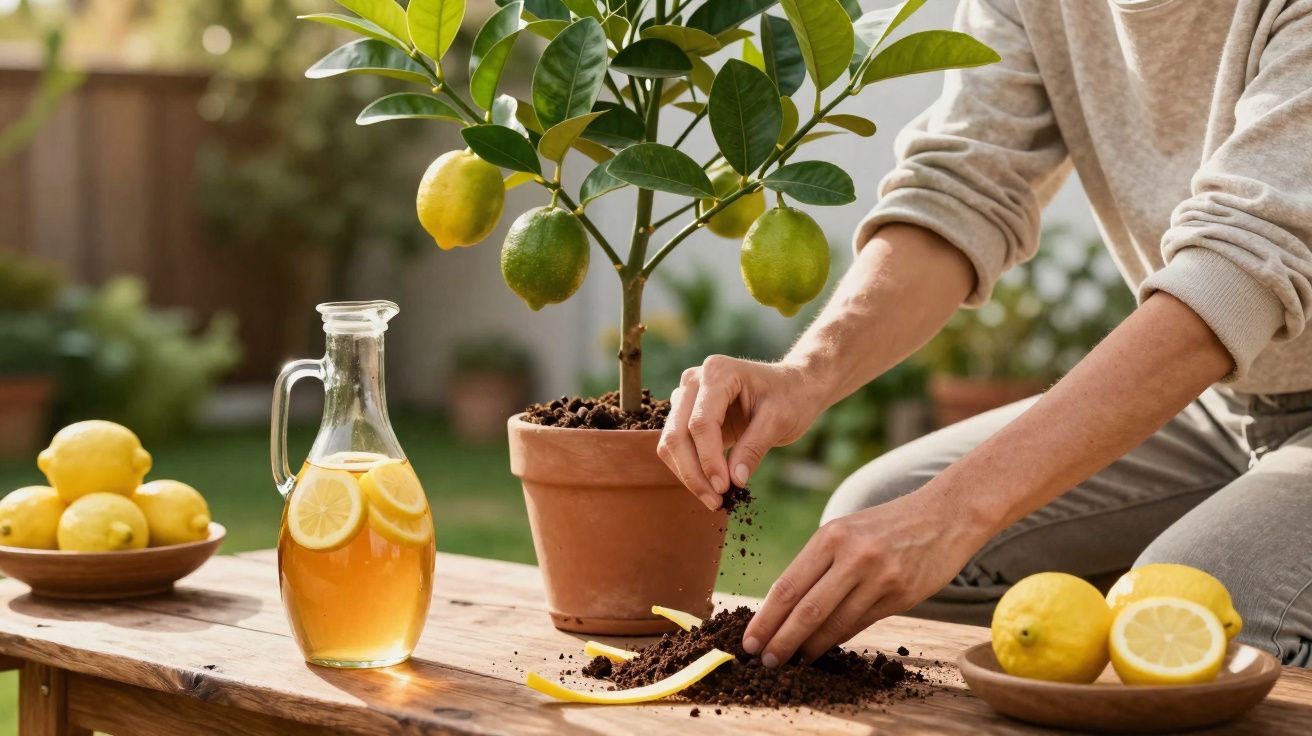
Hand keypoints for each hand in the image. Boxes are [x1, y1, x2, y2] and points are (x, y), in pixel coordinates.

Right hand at [657, 356, 825, 509]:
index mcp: (717, 372)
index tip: (724, 489)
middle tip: (716, 502)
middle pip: (678, 433)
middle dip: (693, 473)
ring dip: (688, 475)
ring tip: (714, 500)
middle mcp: (694, 381)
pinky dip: (689, 469)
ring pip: (670, 442)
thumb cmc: (790, 397)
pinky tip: (710, 487)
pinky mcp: (687, 415)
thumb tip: (733, 482)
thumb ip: (754, 448)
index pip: (701, 423)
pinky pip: (677, 446)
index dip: (709, 459)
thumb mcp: (779, 421)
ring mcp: (686, 396)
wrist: (792, 386)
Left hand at [741, 485, 986, 665]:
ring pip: (834, 623)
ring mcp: (879, 578)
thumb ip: (819, 565)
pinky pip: (860, 624)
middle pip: (806, 609)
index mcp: (832, 536)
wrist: (945, 515)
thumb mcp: (847, 531)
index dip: (766, 619)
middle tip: (762, 660)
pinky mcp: (901, 596)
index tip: (749, 640)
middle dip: (780, 640)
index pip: (788, 586)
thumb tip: (784, 607)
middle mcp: (853, 556)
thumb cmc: (887, 525)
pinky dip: (837, 640)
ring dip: (808, 647)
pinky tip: (822, 649)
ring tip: (790, 661)